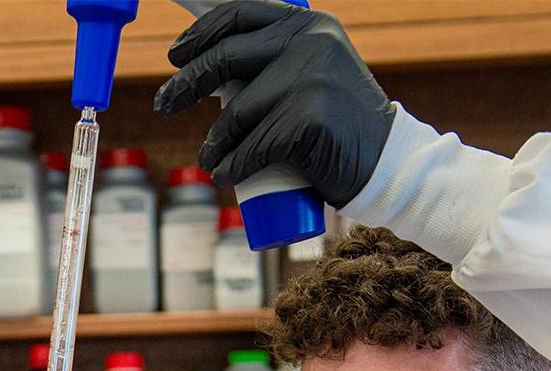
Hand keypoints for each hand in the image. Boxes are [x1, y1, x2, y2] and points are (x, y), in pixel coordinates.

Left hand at [154, 0, 394, 208]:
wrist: (387, 163)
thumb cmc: (340, 125)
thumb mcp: (315, 73)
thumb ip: (277, 60)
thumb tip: (209, 67)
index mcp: (309, 23)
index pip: (240, 14)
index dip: (200, 34)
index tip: (175, 57)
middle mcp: (310, 42)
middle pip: (226, 59)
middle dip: (185, 84)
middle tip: (163, 104)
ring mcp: (310, 79)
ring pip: (235, 114)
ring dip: (213, 142)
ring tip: (209, 159)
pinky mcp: (307, 120)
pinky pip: (251, 147)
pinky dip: (232, 166)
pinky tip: (225, 174)